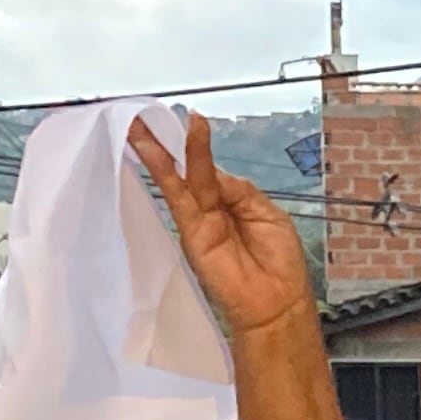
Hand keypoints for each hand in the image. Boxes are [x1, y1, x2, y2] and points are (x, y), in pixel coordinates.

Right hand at [129, 113, 316, 347]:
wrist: (278, 304)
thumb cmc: (280, 264)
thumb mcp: (267, 213)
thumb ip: (238, 190)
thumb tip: (213, 169)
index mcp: (231, 202)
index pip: (209, 169)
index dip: (199, 146)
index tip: (189, 120)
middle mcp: (211, 209)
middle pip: (187, 169)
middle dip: (168, 141)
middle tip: (146, 116)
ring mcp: (199, 221)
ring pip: (177, 179)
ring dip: (157, 151)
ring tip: (140, 124)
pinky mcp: (191, 233)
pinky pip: (177, 197)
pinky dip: (165, 172)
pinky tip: (154, 150)